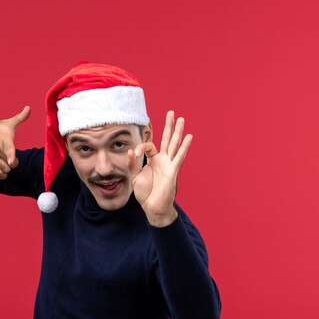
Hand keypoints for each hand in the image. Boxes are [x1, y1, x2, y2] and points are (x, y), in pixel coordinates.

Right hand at [0, 106, 30, 179]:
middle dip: (13, 163)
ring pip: (4, 170)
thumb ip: (20, 117)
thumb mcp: (7, 123)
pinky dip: (2, 175)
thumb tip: (29, 108)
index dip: (10, 157)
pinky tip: (3, 171)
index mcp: (4, 139)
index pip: (8, 150)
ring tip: (6, 162)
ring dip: (8, 169)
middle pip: (10, 164)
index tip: (12, 161)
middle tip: (11, 158)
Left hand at [128, 111, 192, 226]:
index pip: (149, 146)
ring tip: (181, 119)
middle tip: (172, 112)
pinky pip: (179, 156)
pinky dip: (184, 147)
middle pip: (167, 139)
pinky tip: (189, 137)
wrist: (153, 207)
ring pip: (174, 144)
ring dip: (177, 132)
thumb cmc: (145, 194)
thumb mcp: (134, 177)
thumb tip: (130, 151)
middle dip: (169, 126)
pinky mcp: (173, 170)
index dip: (141, 146)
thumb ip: (132, 164)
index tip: (135, 153)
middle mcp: (163, 160)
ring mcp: (169, 164)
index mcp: (153, 160)